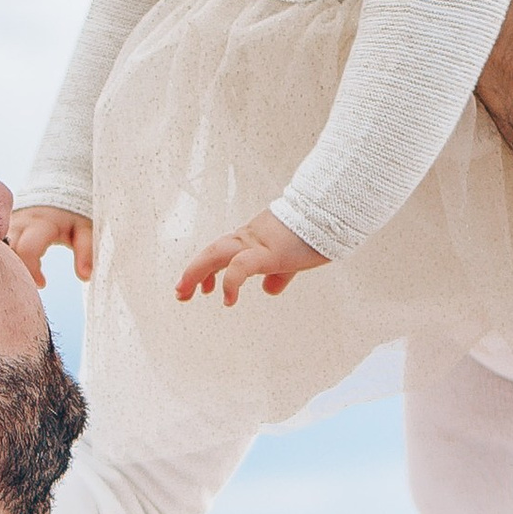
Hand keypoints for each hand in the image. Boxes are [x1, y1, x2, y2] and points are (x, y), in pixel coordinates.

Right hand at [7, 204, 92, 284]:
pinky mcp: (1, 226)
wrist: (56, 192)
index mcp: (40, 223)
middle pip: (7, 251)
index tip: (43, 283)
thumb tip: (85, 276)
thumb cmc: (72, 215)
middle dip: (14, 270)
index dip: (31, 271)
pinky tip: (7, 267)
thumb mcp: (84, 230)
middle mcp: (20, 222)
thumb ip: (86, 251)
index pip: (27, 249)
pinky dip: (1, 257)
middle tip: (27, 283)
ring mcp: (8, 224)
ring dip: (6, 264)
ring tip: (17, 276)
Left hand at [176, 209, 330, 307]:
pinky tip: (228, 300)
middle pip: (212, 252)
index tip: (201, 288)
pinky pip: (241, 266)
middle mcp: (249, 238)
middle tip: (180, 294)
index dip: (207, 269)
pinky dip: (230, 282)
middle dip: (192, 272)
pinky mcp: (268, 251)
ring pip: (216, 254)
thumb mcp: (292, 258)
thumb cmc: (316, 232)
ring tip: (185, 294)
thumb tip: (269, 289)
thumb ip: (279, 274)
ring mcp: (257, 243)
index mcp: (254, 239)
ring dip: (196, 273)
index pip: (222, 252)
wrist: (332, 213)